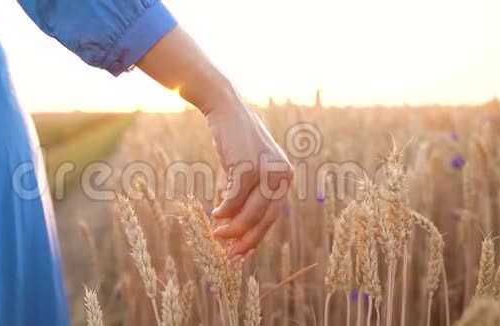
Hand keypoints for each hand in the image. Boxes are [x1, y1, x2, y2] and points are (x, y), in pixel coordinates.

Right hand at [135, 26, 292, 257]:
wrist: (226, 109)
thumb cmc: (236, 140)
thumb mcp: (249, 168)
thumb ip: (250, 193)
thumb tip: (238, 225)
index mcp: (285, 177)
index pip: (273, 216)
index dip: (256, 236)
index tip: (242, 252)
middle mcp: (281, 174)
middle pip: (264, 218)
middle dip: (246, 240)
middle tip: (231, 255)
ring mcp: (266, 170)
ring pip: (249, 212)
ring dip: (232, 228)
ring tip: (217, 235)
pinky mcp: (247, 166)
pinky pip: (234, 198)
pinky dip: (224, 210)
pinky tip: (214, 214)